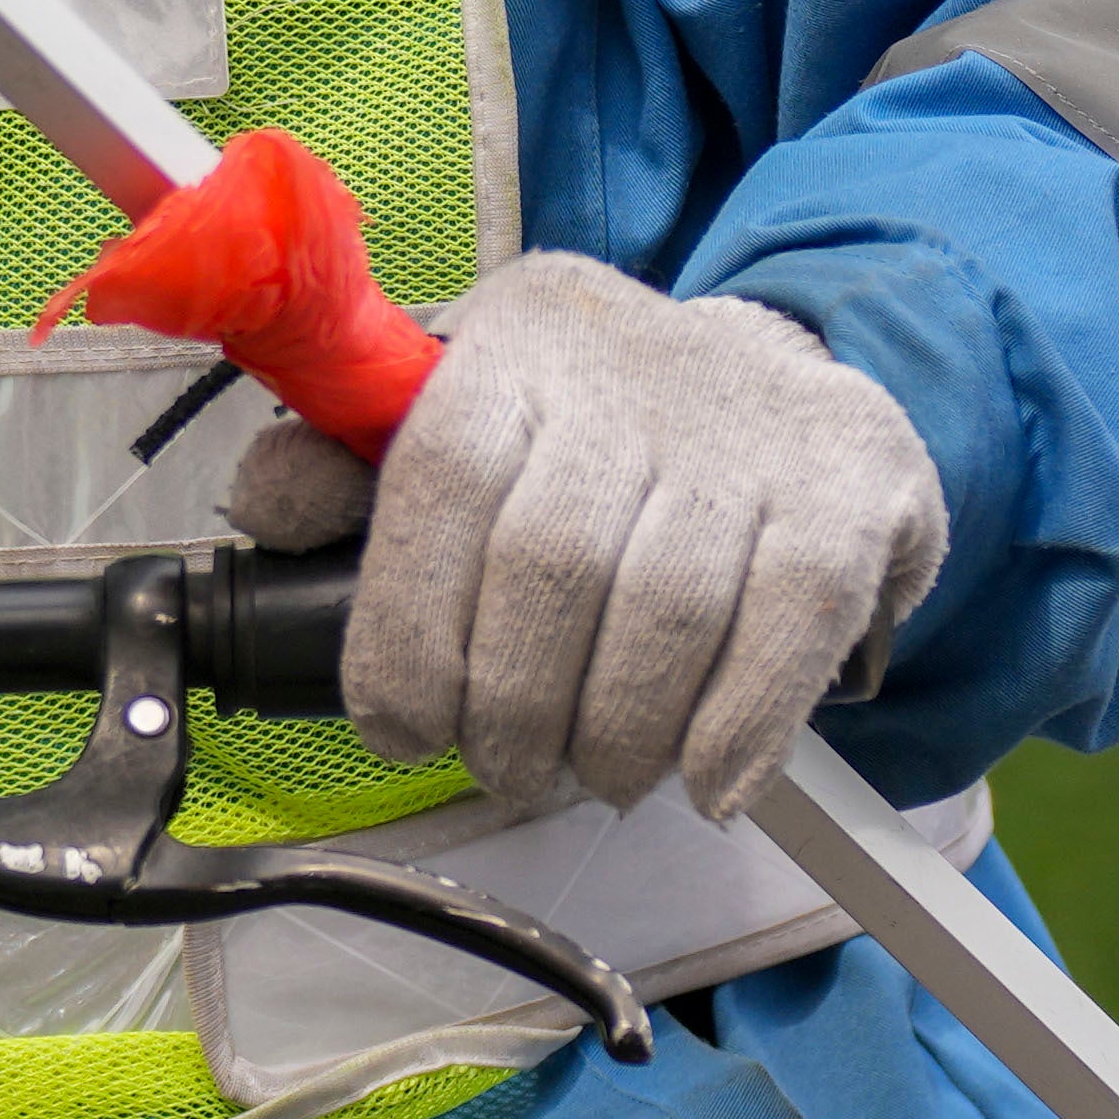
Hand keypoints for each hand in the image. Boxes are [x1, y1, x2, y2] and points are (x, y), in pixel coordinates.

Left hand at [221, 255, 947, 820]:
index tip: (404, 729)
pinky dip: (735, 733)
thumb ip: (347, 467)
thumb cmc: (590, 434)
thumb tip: (265, 510)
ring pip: (665, 613)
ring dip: (619, 737)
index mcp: (516, 337)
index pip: (439, 481)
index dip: (410, 634)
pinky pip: (785, 634)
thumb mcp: (460, 416)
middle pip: (552, 567)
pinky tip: (707, 780)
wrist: (779, 378)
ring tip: (604, 771)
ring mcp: (753, 422)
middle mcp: (632, 360)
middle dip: (516, 711)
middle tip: (513, 768)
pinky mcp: (852, 485)